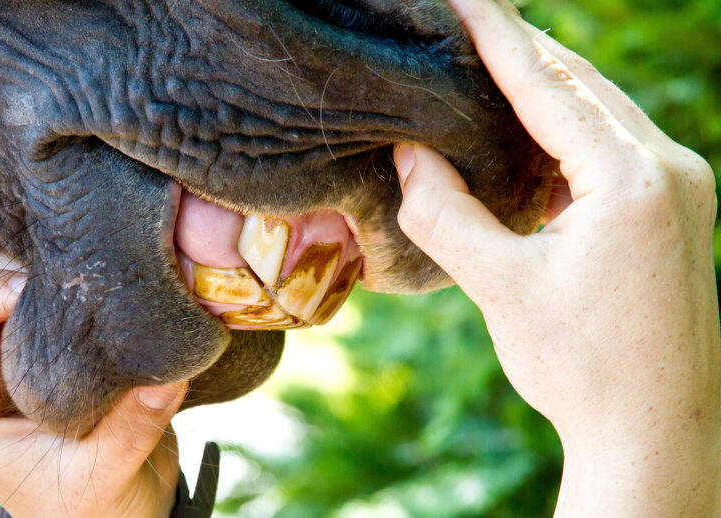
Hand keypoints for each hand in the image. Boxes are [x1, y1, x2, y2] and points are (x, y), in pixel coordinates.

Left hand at [0, 243, 187, 517]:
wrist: (110, 513)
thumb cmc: (91, 507)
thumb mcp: (105, 475)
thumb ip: (132, 426)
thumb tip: (167, 373)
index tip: (36, 291)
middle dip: (6, 265)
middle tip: (70, 273)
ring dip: (32, 258)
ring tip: (87, 270)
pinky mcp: (32, 329)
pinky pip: (32, 273)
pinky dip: (59, 265)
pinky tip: (100, 272)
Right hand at [395, 0, 718, 515]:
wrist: (656, 433)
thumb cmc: (582, 367)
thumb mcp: (501, 288)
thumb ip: (445, 214)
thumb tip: (408, 154)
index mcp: (630, 179)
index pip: (547, 86)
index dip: (496, 36)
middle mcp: (670, 168)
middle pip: (582, 85)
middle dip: (521, 51)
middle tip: (466, 24)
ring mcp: (683, 187)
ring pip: (603, 111)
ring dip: (546, 89)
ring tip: (489, 67)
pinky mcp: (678, 211)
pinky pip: (618, 145)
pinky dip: (570, 129)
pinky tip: (533, 133)